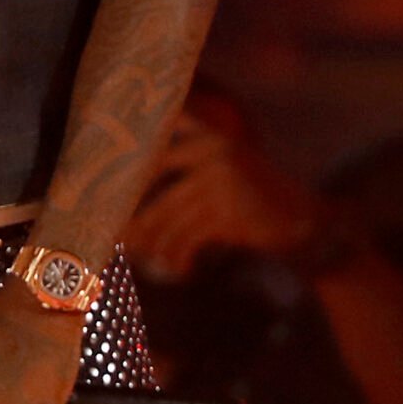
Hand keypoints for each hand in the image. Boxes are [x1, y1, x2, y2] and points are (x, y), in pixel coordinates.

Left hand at [121, 109, 316, 278]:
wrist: (306, 224)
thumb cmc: (254, 200)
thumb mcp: (227, 165)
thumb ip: (186, 163)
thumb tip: (128, 194)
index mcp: (208, 134)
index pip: (154, 139)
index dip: (123, 159)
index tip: (96, 182)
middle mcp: (211, 151)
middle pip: (149, 180)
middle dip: (128, 209)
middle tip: (110, 233)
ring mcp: (219, 181)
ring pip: (165, 215)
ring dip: (150, 241)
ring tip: (142, 257)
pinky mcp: (226, 213)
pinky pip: (186, 238)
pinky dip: (177, 256)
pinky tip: (178, 269)